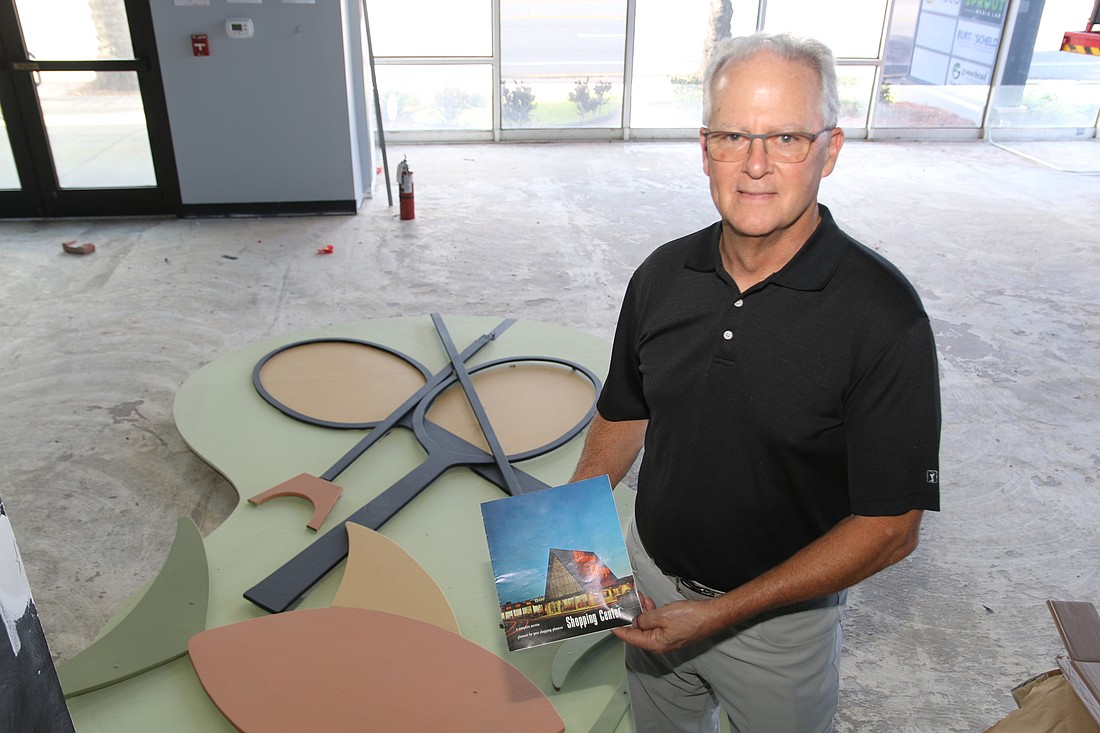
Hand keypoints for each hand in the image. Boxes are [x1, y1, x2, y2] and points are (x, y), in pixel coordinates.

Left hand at [612, 596, 726, 653]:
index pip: (630, 638)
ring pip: (648, 627)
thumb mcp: (662, 615)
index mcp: (655, 644)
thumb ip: (645, 618)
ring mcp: (667, 639)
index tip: (609, 623)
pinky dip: (652, 614)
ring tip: (640, 600)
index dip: (618, 629)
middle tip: (624, 605)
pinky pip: (657, 624)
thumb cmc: (692, 618)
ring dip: (643, 613)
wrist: (712, 616)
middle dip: (631, 618)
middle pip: (638, 632)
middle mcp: (660, 644)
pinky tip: (651, 604)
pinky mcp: (673, 632)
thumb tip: (636, 621)